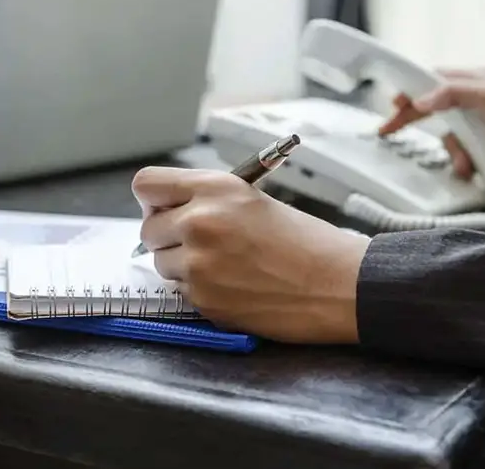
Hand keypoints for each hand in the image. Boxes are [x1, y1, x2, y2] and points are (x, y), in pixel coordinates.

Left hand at [132, 166, 370, 343]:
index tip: (166, 209)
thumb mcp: (253, 200)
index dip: (154, 199)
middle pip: (148, 229)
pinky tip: (234, 286)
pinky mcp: (203, 300)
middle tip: (202, 243)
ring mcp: (198, 265)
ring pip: (162, 264)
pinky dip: (200, 291)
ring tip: (225, 266)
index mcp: (214, 189)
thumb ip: (207, 200)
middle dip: (168, 237)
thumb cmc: (306, 240)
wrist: (338, 285)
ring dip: (183, 266)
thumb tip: (168, 213)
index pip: (146, 185)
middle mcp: (199, 222)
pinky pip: (182, 292)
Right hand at [378, 68, 484, 181]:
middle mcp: (472, 101)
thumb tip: (422, 100)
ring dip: (452, 152)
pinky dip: (463, 164)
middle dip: (414, 122)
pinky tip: (472, 169)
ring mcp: (477, 125)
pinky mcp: (482, 146)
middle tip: (389, 131)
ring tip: (465, 163)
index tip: (391, 104)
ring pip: (446, 138)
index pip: (430, 81)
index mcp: (472, 81)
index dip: (409, 91)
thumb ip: (453, 93)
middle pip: (431, 110)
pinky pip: (459, 155)